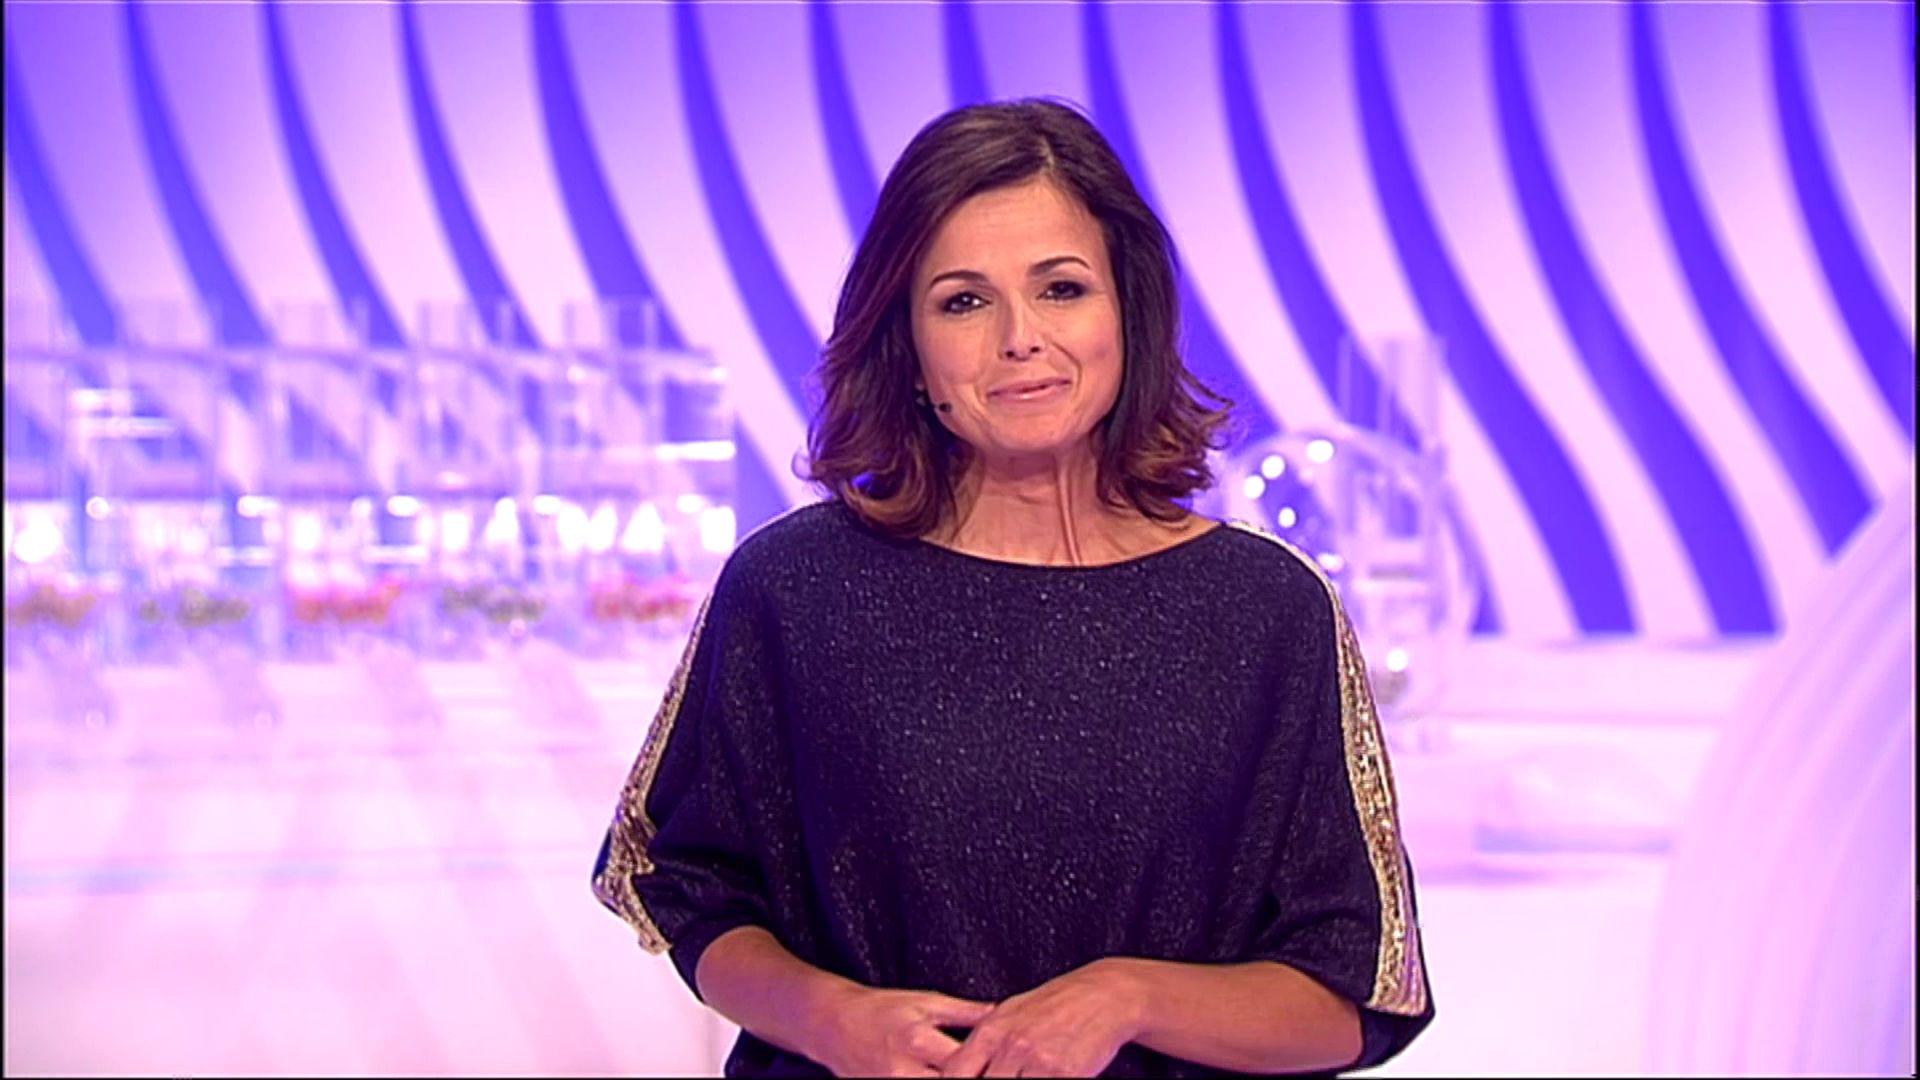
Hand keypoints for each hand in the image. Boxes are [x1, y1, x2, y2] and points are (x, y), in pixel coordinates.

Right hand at [813, 984, 995, 1077]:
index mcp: (919, 1040)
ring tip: (970, 1077)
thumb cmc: (883, 1009)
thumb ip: (968, 1012)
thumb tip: (1005, 1014)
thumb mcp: (927, 1002)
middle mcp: (903, 1069)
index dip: (989, 1068)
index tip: (1007, 1066)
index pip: (964, 1063)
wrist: (834, 1023)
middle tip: (998, 1076)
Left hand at [938, 959, 1142, 1076]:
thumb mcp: (1010, 1013)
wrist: (1104, 995)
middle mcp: (1011, 1046)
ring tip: (1027, 1079)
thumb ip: (984, 1042)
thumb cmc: (1056, 1004)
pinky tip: (1049, 1079)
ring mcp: (1038, 1061)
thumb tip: (958, 1068)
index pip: (955, 1074)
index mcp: (991, 1031)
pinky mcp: (1065, 1073)